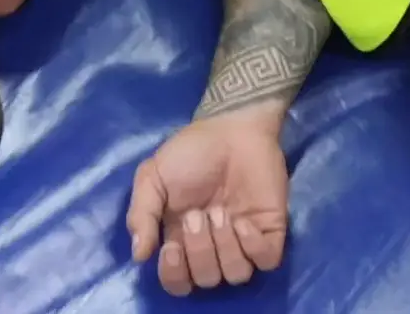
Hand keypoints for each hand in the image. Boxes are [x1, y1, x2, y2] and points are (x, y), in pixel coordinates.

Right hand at [127, 109, 290, 296]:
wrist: (231, 127)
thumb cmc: (190, 152)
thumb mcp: (152, 177)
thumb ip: (141, 215)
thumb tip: (139, 256)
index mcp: (181, 240)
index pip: (177, 282)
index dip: (174, 275)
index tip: (171, 248)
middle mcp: (212, 247)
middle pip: (206, 280)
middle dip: (200, 250)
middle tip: (198, 213)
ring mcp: (243, 241)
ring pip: (236, 275)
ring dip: (225, 247)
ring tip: (221, 212)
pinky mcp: (270, 231)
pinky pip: (266, 261)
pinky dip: (253, 246)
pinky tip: (243, 220)